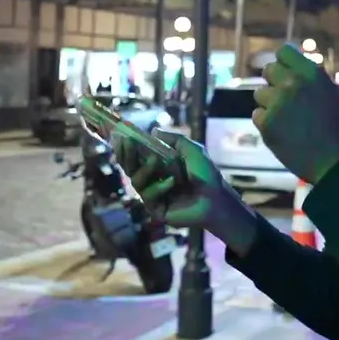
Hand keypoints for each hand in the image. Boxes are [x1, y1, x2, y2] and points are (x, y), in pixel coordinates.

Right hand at [114, 130, 254, 242]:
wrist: (217, 197)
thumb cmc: (206, 174)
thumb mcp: (192, 150)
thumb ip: (174, 140)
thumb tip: (153, 130)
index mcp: (159, 168)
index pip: (137, 158)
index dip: (127, 149)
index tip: (121, 137)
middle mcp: (153, 181)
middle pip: (131, 169)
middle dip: (127, 156)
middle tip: (126, 143)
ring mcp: (154, 196)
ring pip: (136, 181)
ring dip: (144, 169)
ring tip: (155, 161)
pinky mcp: (156, 209)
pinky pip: (148, 196)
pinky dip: (158, 188)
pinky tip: (172, 183)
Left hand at [253, 45, 338, 183]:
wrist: (334, 161)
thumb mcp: (334, 94)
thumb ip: (314, 78)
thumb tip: (299, 68)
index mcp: (310, 73)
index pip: (283, 52)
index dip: (284, 63)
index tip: (286, 72)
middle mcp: (291, 83)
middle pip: (268, 70)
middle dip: (275, 82)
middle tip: (284, 96)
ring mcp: (276, 103)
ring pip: (259, 93)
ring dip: (269, 103)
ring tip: (284, 117)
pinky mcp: (266, 124)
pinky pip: (257, 115)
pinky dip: (266, 122)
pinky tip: (281, 131)